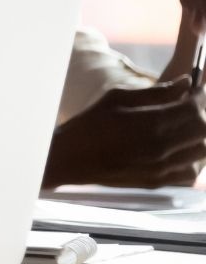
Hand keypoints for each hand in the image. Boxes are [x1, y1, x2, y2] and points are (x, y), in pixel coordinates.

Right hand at [44, 79, 205, 187]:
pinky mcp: (157, 181)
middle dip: (201, 115)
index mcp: (150, 123)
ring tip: (184, 127)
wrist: (71, 159)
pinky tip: (178, 149)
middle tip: (191, 107)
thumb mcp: (117, 98)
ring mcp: (160, 167)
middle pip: (202, 130)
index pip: (193, 108)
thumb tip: (184, 82)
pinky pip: (190, 172)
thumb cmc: (90, 124)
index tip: (197, 90)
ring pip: (201, 152)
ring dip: (198, 137)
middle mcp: (160, 147)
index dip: (199, 97)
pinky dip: (191, 159)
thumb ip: (155, 91)